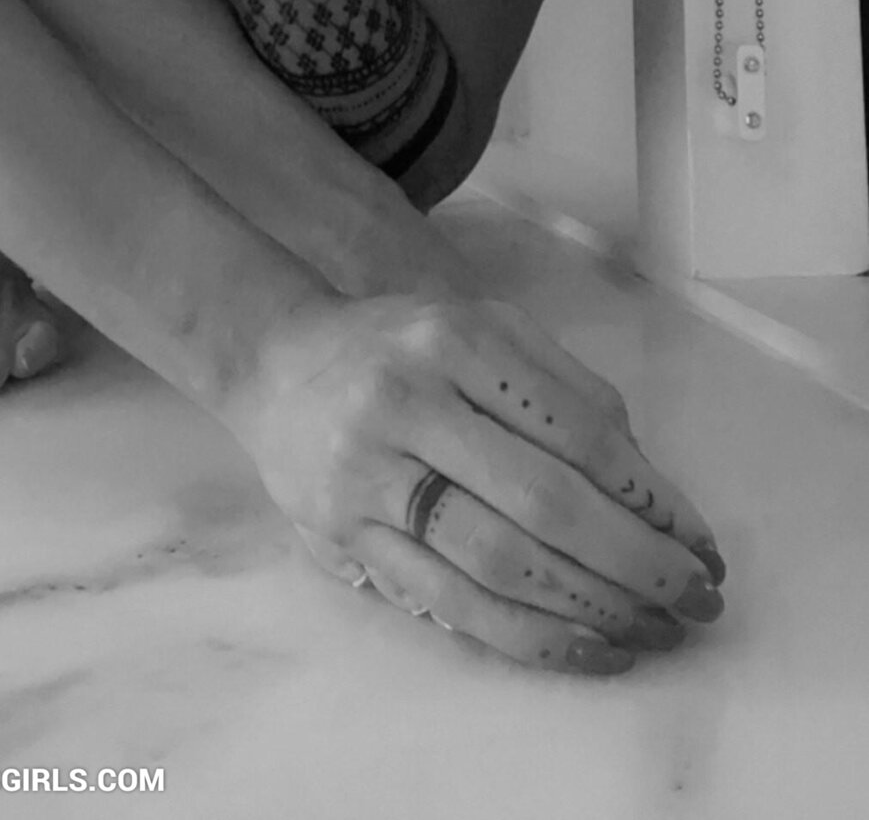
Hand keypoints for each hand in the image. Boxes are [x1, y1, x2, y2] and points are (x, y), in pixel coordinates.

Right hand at [229, 292, 724, 676]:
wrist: (276, 361)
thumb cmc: (401, 346)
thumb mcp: (483, 328)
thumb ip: (565, 388)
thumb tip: (646, 481)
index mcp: (457, 340)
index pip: (576, 430)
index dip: (651, 496)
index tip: (700, 540)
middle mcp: (410, 401)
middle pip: (545, 502)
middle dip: (636, 563)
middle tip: (696, 599)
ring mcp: (370, 473)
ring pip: (499, 562)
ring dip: (591, 608)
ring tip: (652, 632)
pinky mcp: (345, 536)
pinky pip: (450, 601)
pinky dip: (528, 634)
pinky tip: (584, 647)